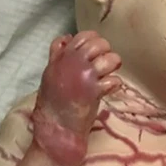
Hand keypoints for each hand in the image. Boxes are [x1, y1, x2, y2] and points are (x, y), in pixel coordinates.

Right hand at [32, 31, 120, 165]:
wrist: (55, 128)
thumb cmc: (52, 104)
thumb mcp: (50, 73)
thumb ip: (57, 54)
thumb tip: (66, 37)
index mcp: (61, 58)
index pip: (83, 36)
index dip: (94, 41)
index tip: (96, 52)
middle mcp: (72, 63)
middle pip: (99, 44)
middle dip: (107, 52)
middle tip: (106, 65)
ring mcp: (83, 75)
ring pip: (110, 58)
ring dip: (113, 66)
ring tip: (108, 75)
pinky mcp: (94, 91)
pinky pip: (114, 80)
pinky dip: (115, 84)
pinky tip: (109, 90)